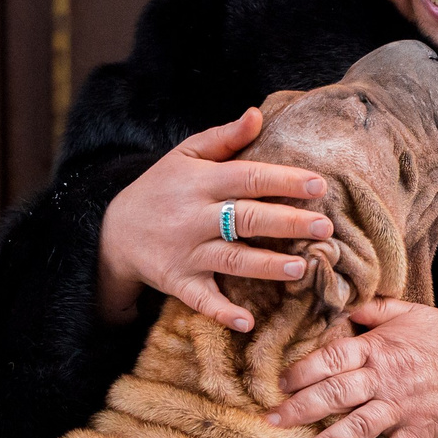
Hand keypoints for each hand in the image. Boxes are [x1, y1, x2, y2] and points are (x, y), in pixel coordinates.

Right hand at [96, 108, 331, 331]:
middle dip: (286, 222)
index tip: (318, 184)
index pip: (248, 177)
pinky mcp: (178, 282)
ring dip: (266, 266)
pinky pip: (202, 299)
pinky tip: (247, 322)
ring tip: (300, 267)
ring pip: (231, 260)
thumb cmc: (161, 187)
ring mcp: (186, 253)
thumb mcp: (185, 155)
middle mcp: (194, 217)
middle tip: (324, 226)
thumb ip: (224, 138)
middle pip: (246, 218)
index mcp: (200, 182)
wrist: (113, 230)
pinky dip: (223, 312)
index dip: (284, 180)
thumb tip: (258, 114)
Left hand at [269, 301, 437, 437]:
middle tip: (272, 423)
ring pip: (358, 428)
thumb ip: (374, 310)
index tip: (279, 385)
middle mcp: (386, 379)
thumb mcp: (412, 312)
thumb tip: (345, 308)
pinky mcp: (421, 432)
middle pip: (335, 394)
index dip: (302, 372)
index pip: (331, 359)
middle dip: (300, 410)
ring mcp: (403, 408)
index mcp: (379, 349)